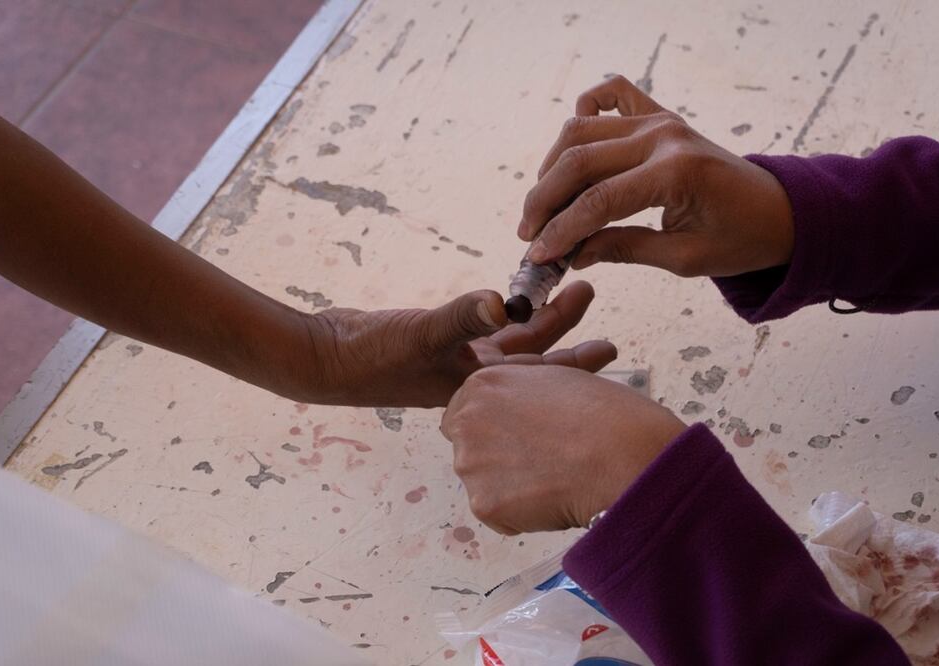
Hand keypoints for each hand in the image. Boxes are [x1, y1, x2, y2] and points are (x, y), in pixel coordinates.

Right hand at [286, 281, 616, 407]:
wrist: (325, 358)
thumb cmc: (372, 356)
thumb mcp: (422, 333)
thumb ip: (464, 317)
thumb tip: (502, 302)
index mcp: (479, 389)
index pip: (541, 380)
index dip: (578, 366)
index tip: (613, 348)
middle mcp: (475, 380)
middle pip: (534, 358)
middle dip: (565, 331)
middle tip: (590, 294)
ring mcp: (456, 362)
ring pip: (512, 342)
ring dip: (539, 317)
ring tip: (569, 287)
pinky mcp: (439, 345)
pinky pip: (485, 331)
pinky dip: (503, 316)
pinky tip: (518, 296)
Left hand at [440, 364, 685, 533]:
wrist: (620, 455)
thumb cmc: (602, 413)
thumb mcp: (555, 381)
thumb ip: (521, 396)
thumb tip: (517, 415)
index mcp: (482, 385)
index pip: (465, 410)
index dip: (493, 427)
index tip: (518, 437)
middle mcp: (466, 422)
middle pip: (467, 447)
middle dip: (495, 456)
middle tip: (539, 462)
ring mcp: (470, 465)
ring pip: (482, 483)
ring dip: (508, 486)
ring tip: (552, 480)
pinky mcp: (483, 504)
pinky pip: (498, 515)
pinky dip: (520, 514)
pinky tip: (552, 500)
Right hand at [519, 75, 793, 277]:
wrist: (780, 210)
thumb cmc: (741, 239)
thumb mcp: (684, 258)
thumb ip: (623, 249)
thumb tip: (570, 255)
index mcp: (676, 172)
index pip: (598, 201)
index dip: (560, 231)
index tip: (537, 258)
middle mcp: (663, 136)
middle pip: (579, 161)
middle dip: (544, 201)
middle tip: (528, 236)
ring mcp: (660, 119)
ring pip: (581, 131)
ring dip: (552, 168)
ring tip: (542, 207)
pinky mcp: (660, 114)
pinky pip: (611, 94)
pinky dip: (585, 111)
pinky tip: (573, 146)